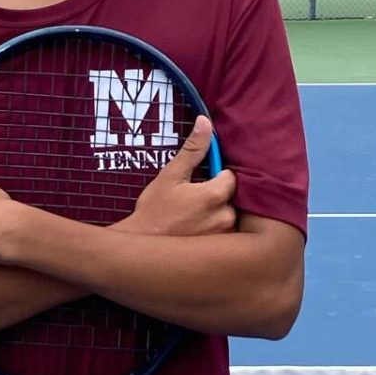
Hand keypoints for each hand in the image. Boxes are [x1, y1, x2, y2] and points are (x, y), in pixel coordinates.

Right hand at [126, 113, 237, 237]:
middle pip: (233, 197)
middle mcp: (226, 217)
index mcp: (215, 196)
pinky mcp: (220, 252)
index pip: (232, 176)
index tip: (202, 181)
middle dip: (218, 195)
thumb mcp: (170, 176)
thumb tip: (205, 123)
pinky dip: (216, 230)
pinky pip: (227, 234)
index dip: (218, 176)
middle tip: (195, 201)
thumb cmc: (154, 211)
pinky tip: (197, 230)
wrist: (142, 248)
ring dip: (218, 213)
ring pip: (230, 215)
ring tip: (195, 217)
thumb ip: (192, 150)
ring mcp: (224, 236)